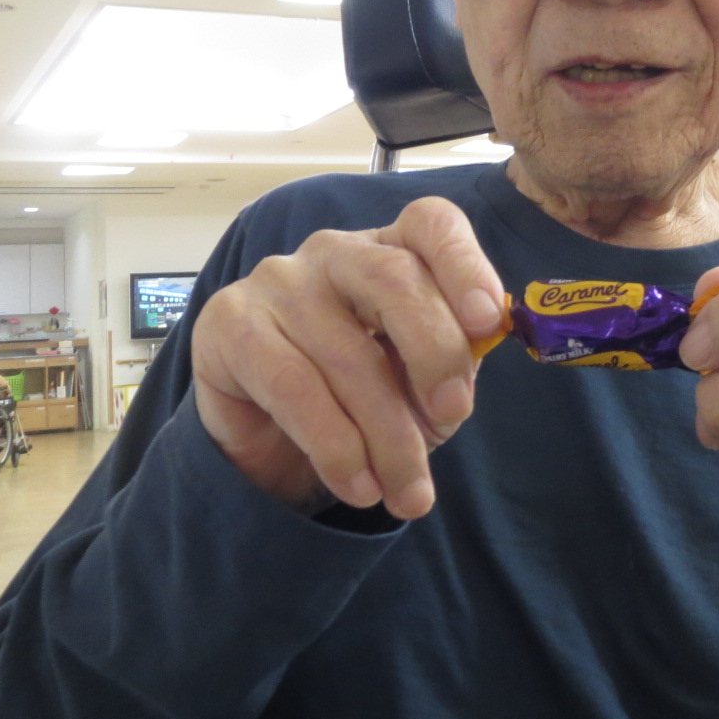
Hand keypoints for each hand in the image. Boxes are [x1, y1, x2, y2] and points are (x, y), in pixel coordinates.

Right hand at [191, 198, 505, 517]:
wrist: (274, 444)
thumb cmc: (364, 398)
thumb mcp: (422, 384)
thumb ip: (453, 364)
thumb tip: (467, 372)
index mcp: (393, 249)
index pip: (432, 225)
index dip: (465, 265)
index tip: (489, 322)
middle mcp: (335, 251)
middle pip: (393, 277)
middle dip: (434, 352)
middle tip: (451, 417)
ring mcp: (278, 281)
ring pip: (348, 352)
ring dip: (388, 436)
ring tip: (409, 493)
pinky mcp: (230, 322)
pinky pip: (293, 386)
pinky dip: (337, 447)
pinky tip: (360, 486)